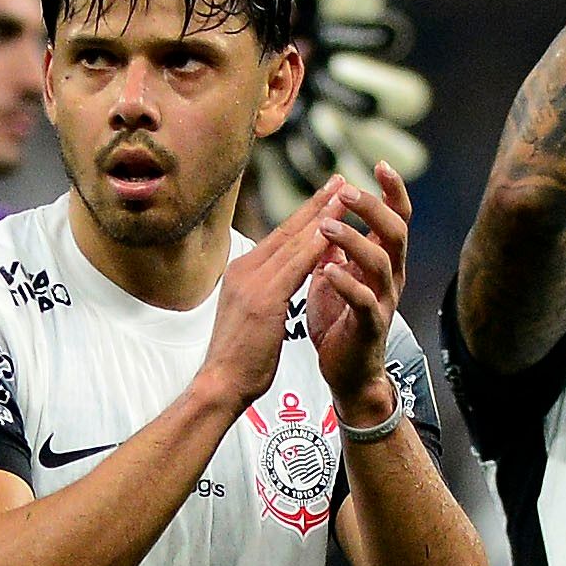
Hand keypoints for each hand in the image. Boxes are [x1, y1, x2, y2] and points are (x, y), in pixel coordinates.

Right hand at [207, 180, 345, 409]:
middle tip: (340, 181)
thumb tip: (277, 282)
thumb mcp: (251, 315)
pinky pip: (296, 265)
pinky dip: (316, 245)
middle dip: (316, 205)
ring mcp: (251, 282)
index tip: (325, 196)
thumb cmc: (238, 359)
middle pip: (287, 231)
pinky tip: (335, 230)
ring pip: (293, 242)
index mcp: (241, 272)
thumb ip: (264, 291)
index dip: (304, 215)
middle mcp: (244, 269)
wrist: (220, 384)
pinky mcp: (263, 298)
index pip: (279, 237)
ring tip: (344, 195)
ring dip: (322, 216)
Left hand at [304, 169, 410, 416]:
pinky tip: (327, 272)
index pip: (395, 217)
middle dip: (372, 208)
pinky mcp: (369, 327)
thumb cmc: (339, 322)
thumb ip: (332, 249)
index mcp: (381, 260)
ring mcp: (383, 301)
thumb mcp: (333, 276)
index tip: (380, 164)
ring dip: (353, 241)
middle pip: (395, 231)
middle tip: (345, 192)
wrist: (345, 373)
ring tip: (326, 227)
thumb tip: (323, 215)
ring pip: (381, 262)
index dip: (392, 191)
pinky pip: (365, 301)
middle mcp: (390, 276)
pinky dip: (346, 284)